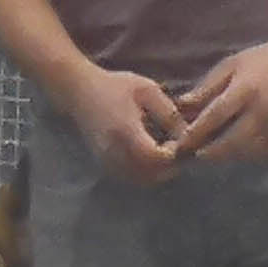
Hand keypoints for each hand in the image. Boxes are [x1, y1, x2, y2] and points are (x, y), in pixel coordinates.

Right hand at [64, 67, 185, 183]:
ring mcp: (107, 161)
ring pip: (142, 180)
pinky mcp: (105, 165)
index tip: (179, 141)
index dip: (173, 154)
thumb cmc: (115, 86)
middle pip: (151, 174)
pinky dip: (145, 173)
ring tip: (165, 153)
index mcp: (126, 130)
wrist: (79, 92)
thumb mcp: (147, 90)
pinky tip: (150, 157)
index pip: (155, 157)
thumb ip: (169, 113)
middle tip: (177, 150)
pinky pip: (130, 178)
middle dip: (170, 166)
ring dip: (158, 172)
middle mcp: (115, 151)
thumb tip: (188, 135)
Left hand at [171, 38, 267, 163]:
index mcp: (244, 89)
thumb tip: (182, 106)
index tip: (181, 143)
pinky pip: (262, 151)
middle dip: (211, 152)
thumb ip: (207, 87)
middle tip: (194, 155)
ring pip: (246, 150)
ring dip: (226, 156)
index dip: (196, 132)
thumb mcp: (230, 65)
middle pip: (231, 140)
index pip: (215, 116)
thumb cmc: (260, 60)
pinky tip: (234, 152)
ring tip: (211, 155)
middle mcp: (261, 110)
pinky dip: (245, 154)